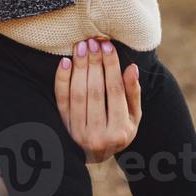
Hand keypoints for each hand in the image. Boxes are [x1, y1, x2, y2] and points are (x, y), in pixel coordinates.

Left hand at [54, 37, 141, 162]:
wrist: (94, 154)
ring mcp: (78, 132)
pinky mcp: (63, 127)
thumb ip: (133, 93)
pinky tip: (65, 62)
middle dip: (95, 63)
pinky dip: (62, 80)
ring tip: (82, 46)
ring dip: (79, 67)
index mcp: (120, 131)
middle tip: (94, 41)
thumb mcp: (133, 117)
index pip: (115, 92)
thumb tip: (132, 68)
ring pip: (78, 94)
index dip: (111, 67)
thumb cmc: (118, 129)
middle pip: (95, 91)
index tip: (108, 46)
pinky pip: (61, 100)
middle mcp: (99, 135)